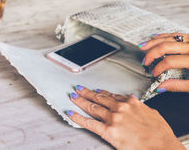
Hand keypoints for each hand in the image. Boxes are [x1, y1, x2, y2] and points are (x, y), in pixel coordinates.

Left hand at [65, 86, 183, 149]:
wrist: (162, 146)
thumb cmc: (159, 133)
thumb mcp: (151, 113)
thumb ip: (139, 106)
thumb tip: (134, 101)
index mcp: (130, 102)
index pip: (111, 95)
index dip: (101, 92)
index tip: (96, 90)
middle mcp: (120, 107)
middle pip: (99, 98)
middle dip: (87, 92)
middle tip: (79, 88)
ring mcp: (113, 118)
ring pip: (92, 107)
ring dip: (80, 100)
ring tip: (73, 96)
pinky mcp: (108, 131)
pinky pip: (89, 122)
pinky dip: (78, 117)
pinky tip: (71, 113)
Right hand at [139, 32, 188, 91]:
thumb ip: (178, 85)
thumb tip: (161, 86)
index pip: (170, 61)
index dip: (159, 68)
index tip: (154, 74)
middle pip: (166, 46)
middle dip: (152, 54)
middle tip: (145, 62)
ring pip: (169, 37)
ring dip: (154, 41)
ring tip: (143, 47)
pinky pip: (175, 34)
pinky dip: (164, 35)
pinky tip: (155, 37)